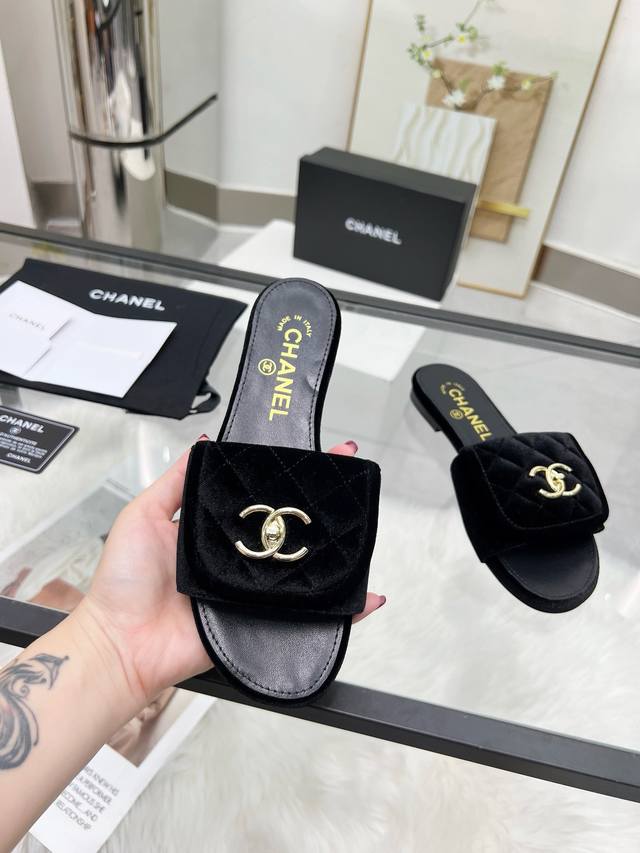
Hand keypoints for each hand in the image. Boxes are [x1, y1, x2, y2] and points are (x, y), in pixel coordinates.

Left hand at [76, 438, 385, 706]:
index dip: (290, 477)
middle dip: (321, 512)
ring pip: (303, 571)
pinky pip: (305, 618)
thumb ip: (177, 480)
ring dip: (335, 557)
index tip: (322, 454)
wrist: (121, 643)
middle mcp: (239, 559)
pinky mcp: (258, 624)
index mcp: (216, 530)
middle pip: (288, 532)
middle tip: (351, 490)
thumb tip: (205, 443)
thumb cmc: (125, 581)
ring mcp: (251, 591)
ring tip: (362, 532)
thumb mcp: (144, 514)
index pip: (262, 497)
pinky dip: (339, 612)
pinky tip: (364, 598)